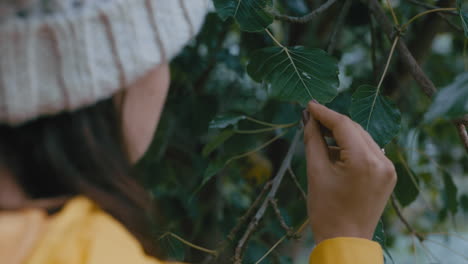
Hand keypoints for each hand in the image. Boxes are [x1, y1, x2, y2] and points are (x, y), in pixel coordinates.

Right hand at [303, 101, 396, 243]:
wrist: (345, 240)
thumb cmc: (326, 210)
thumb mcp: (316, 172)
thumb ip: (313, 140)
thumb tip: (309, 119)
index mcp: (364, 161)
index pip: (343, 125)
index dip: (324, 113)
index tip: (309, 105)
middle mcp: (381, 161)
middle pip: (355, 129)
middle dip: (333, 122)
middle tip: (311, 117)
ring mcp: (388, 169)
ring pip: (362, 138)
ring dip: (342, 134)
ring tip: (320, 133)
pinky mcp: (388, 175)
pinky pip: (369, 151)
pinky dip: (352, 146)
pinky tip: (336, 149)